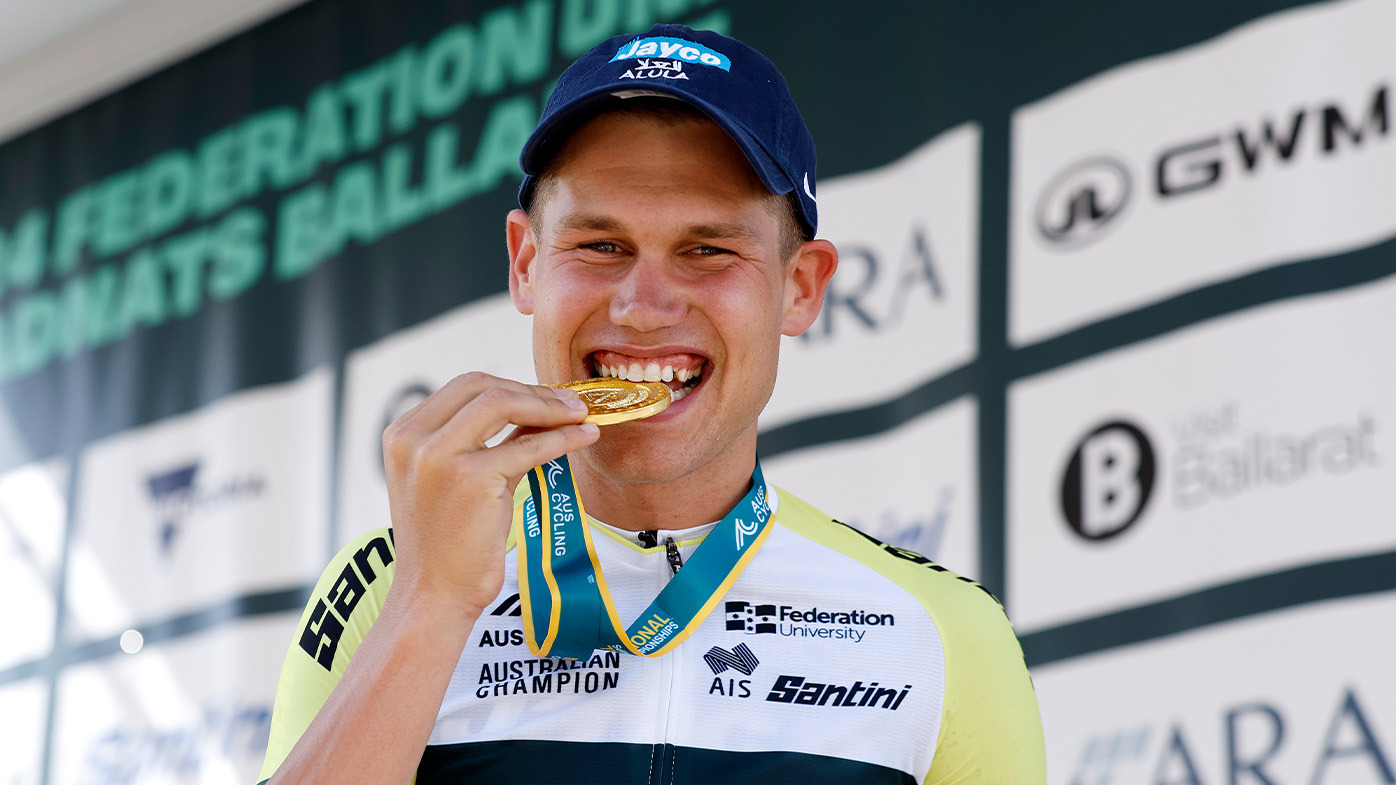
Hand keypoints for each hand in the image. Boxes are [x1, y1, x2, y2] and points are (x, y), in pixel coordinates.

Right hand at [380, 372, 599, 616]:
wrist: (433, 594)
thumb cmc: (445, 543)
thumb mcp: (451, 478)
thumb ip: (483, 441)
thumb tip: (535, 410)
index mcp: (403, 433)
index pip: (464, 386)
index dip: (511, 385)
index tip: (546, 396)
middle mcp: (414, 438)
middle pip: (483, 385)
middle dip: (532, 390)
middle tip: (570, 403)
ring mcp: (439, 456)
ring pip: (504, 403)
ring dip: (550, 406)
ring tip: (580, 416)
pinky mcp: (471, 478)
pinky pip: (528, 445)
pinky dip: (562, 438)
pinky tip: (583, 438)